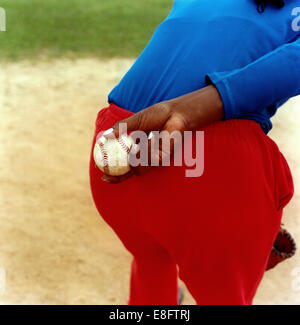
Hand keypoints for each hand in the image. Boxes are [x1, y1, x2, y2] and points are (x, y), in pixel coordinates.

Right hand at [102, 85, 223, 183]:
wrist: (175, 114)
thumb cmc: (157, 115)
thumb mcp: (134, 121)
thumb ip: (120, 129)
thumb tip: (102, 137)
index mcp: (135, 147)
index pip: (121, 161)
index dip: (111, 168)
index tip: (100, 169)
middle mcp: (144, 155)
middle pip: (128, 172)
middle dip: (117, 178)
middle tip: (106, 176)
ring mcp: (152, 158)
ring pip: (137, 168)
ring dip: (132, 161)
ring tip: (134, 147)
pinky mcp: (162, 159)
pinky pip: (149, 161)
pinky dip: (145, 152)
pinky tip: (149, 141)